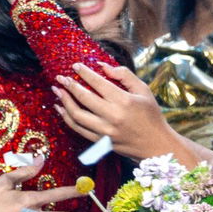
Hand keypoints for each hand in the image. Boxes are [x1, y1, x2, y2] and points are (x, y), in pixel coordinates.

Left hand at [53, 62, 184, 159]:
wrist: (155, 145)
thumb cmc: (150, 114)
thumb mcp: (143, 90)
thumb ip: (124, 75)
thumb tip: (101, 66)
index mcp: (124, 101)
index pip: (98, 83)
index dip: (84, 73)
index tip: (75, 66)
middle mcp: (112, 116)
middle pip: (83, 98)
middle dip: (69, 85)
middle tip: (60, 77)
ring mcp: (104, 131)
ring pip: (76, 115)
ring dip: (64, 101)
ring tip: (57, 91)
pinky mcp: (100, 142)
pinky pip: (78, 129)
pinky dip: (67, 118)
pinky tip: (61, 108)